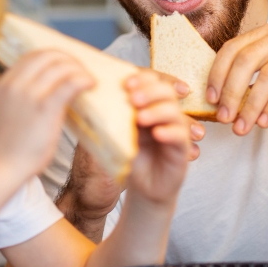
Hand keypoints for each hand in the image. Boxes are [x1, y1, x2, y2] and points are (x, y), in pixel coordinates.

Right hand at [0, 50, 94, 181]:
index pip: (34, 55)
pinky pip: (70, 83)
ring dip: (80, 69)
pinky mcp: (44, 107)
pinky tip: (91, 85)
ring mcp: (29, 94)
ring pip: (61, 66)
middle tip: (82, 71)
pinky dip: (84, 80)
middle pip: (49, 55)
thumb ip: (25, 94)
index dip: (55, 56)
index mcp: (6, 82)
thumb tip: (54, 86)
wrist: (2, 167)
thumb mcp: (11, 109)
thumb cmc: (10, 145)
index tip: (68, 65)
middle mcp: (16, 83)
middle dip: (69, 59)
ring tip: (89, 80)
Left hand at [58, 72, 202, 238]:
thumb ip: (110, 116)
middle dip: (150, 91)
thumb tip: (85, 96)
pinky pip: (181, 136)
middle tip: (133, 98)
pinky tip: (157, 134)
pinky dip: (170, 132)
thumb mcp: (118, 133)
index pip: (152, 82)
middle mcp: (165, 114)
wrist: (144, 187)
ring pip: (174, 112)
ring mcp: (175, 130)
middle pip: (166, 92)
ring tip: (140, 118)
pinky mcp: (182, 150)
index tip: (126, 83)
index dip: (142, 79)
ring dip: (157, 111)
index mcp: (150, 105)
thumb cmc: (131, 157)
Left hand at [206, 23, 267, 134]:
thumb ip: (252, 88)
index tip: (210, 99)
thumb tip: (220, 106)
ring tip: (242, 127)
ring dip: (251, 104)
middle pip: (246, 59)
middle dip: (230, 91)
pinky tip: (265, 122)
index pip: (233, 48)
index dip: (217, 73)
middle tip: (224, 117)